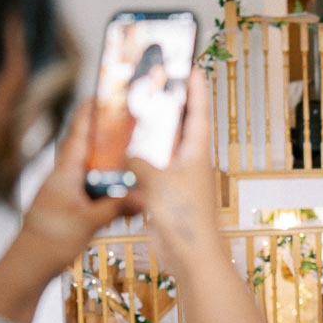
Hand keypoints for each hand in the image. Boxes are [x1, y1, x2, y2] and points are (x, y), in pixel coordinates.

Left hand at [0, 101, 135, 322]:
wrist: (27, 266)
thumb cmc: (51, 240)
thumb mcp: (88, 222)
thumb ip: (117, 207)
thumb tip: (145, 198)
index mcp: (64, 172)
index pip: (78, 134)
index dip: (89, 113)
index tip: (102, 96)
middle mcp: (61, 177)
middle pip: (85, 149)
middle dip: (105, 136)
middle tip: (128, 125)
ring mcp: (62, 193)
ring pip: (88, 170)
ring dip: (107, 163)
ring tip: (131, 156)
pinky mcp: (65, 209)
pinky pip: (88, 189)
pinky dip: (105, 186)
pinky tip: (120, 193)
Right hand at [127, 69, 267, 322]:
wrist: (190, 256)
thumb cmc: (183, 217)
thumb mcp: (157, 181)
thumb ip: (141, 162)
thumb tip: (129, 155)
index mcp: (197, 152)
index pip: (198, 112)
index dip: (196, 89)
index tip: (192, 66)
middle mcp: (191, 162)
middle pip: (181, 127)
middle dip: (172, 106)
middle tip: (157, 83)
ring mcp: (180, 179)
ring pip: (165, 149)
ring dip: (153, 135)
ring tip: (136, 114)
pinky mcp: (168, 197)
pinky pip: (153, 171)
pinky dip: (141, 162)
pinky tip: (125, 155)